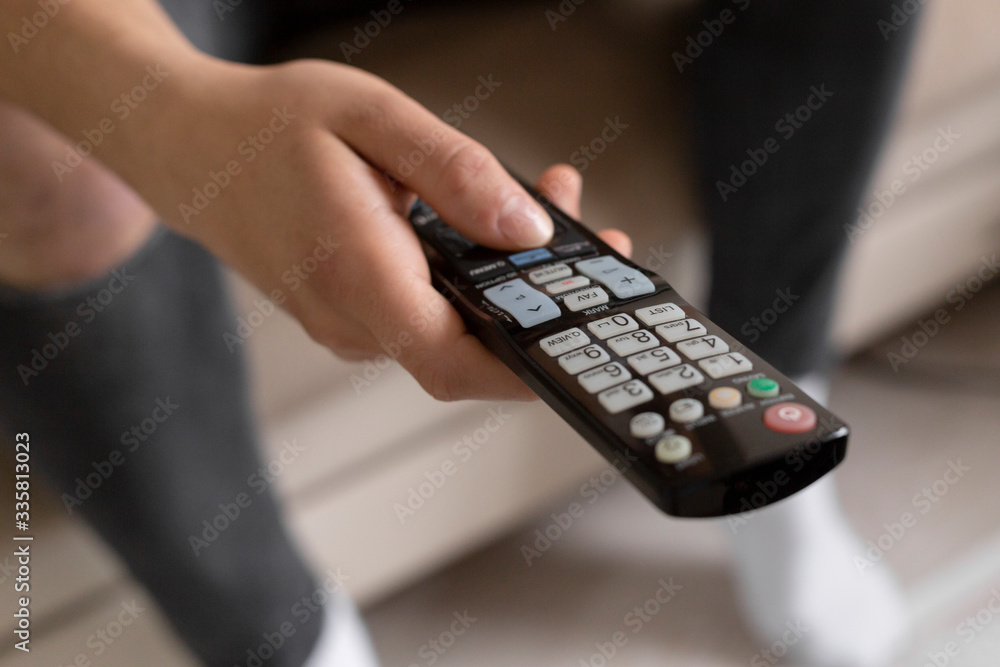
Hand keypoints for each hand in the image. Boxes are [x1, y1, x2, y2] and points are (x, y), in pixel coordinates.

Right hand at [136, 58, 631, 400]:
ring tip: (544, 204)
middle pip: (468, 348)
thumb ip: (455, 175)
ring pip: (449, 330)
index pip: (454, 362)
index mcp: (357, 273)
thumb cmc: (269, 127)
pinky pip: (422, 314)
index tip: (582, 342)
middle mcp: (350, 317)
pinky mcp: (349, 315)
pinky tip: (481, 223)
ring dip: (506, 282)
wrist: (192, 150)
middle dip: (539, 304)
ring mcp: (346, 325)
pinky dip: (467, 278)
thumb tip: (526, 231)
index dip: (525, 370)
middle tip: (590, 237)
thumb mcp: (371, 120)